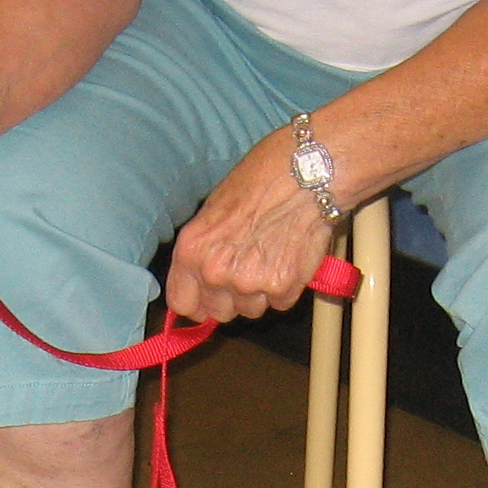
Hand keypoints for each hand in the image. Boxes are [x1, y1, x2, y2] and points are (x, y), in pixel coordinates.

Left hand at [164, 132, 339, 322]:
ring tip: (272, 254)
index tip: (208, 299)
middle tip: (249, 266)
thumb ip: (203, 252)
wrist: (304, 174)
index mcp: (191, 252)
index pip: (182, 303)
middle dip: (232, 297)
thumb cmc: (259, 182)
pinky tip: (289, 257)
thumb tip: (201, 282)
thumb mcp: (213, 211)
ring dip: (261, 292)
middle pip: (220, 312)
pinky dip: (286, 287)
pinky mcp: (282, 288)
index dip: (197, 303)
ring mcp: (249, 284)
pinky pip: (280, 303)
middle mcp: (215, 272)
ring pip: (252, 309)